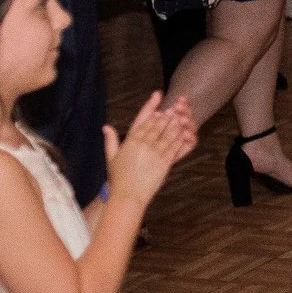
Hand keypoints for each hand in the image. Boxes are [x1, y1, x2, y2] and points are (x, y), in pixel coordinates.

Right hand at [101, 91, 197, 208]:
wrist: (128, 195)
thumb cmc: (118, 178)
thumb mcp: (111, 157)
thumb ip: (111, 140)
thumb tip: (106, 126)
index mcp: (130, 141)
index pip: (142, 120)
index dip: (151, 107)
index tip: (158, 98)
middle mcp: (143, 144)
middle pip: (157, 124)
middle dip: (166, 114)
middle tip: (173, 107)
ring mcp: (155, 152)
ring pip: (167, 133)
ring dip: (175, 123)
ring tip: (181, 115)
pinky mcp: (165, 161)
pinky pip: (174, 146)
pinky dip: (180, 137)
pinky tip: (185, 131)